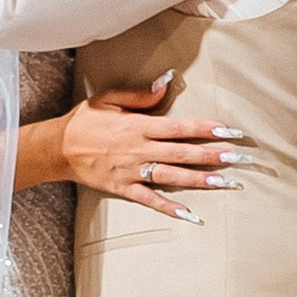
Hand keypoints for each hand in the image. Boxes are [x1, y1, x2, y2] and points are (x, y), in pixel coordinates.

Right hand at [59, 79, 245, 218]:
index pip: (179, 127)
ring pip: (172, 177)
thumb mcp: (110, 98)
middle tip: (238, 158)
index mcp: (138, 126)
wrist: (57, 148)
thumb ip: (141, 94)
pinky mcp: (123, 188)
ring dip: (199, 180)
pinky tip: (190, 214)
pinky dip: (169, 208)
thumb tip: (167, 82)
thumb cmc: (85, 120)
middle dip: (212, 155)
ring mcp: (132, 171)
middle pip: (182, 153)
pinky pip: (150, 199)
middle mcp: (139, 149)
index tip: (229, 130)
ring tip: (225, 182)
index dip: (205, 129)